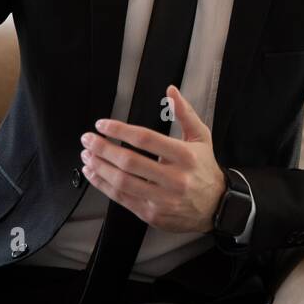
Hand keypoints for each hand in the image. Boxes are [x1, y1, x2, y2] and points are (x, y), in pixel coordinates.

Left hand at [79, 85, 226, 233]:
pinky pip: (122, 199)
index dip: (120, 131)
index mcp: (185, 156)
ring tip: (86, 155)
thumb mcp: (201, 137)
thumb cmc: (204, 168)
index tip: (102, 124)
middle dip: (103, 148)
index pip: (146, 139)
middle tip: (87, 139)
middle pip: (130, 162)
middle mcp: (174, 178)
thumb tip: (170, 90)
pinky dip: (103, 185)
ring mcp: (162, 199)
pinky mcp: (152, 214)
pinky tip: (93, 173)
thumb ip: (185, 113)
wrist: (216, 206)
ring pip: (122, 182)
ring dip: (99, 167)